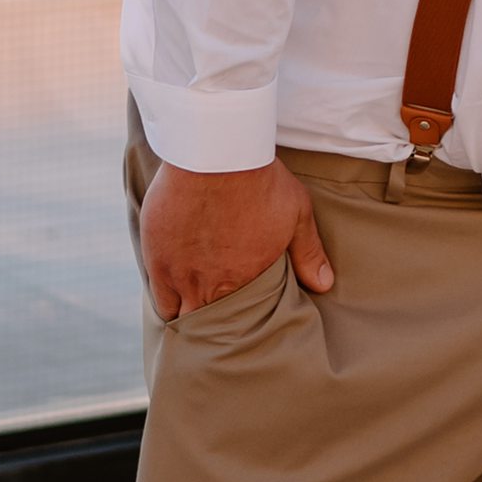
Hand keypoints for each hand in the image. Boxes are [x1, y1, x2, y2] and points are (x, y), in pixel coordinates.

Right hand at [138, 154, 330, 319]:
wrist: (216, 154)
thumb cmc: (259, 180)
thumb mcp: (296, 214)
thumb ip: (308, 254)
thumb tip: (324, 284)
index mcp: (246, 281)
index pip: (240, 323)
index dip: (239, 325)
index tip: (240, 323)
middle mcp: (211, 287)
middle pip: (207, 326)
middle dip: (213, 327)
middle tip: (216, 324)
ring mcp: (180, 275)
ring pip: (180, 315)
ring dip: (187, 315)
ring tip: (193, 312)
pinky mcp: (156, 258)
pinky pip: (157, 296)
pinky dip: (165, 300)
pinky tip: (172, 297)